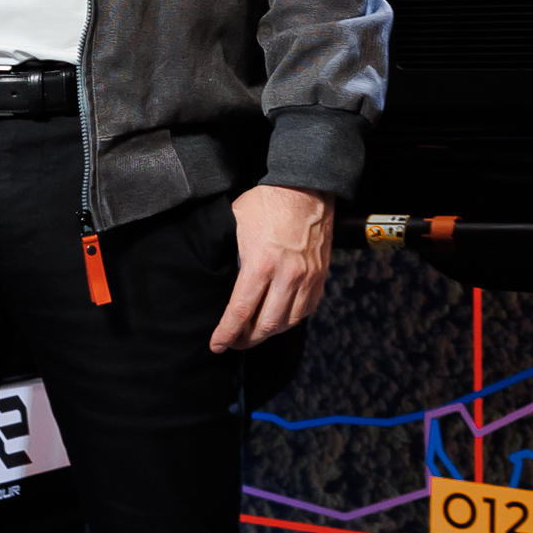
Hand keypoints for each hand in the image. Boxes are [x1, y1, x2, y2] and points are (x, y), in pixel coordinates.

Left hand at [210, 185, 332, 352]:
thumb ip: (226, 254)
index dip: (226, 333)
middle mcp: (287, 276)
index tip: (216, 345)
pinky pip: (306, 311)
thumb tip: (212, 276)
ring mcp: (307, 278)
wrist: (305, 188)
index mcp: (261, 264)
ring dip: (268, 333)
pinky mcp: (320, 277)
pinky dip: (290, 321)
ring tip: (252, 334)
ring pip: (287, 322)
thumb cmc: (266, 202)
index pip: (240, 312)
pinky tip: (277, 320)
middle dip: (246, 340)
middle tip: (233, 343)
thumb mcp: (235, 224)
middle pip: (266, 325)